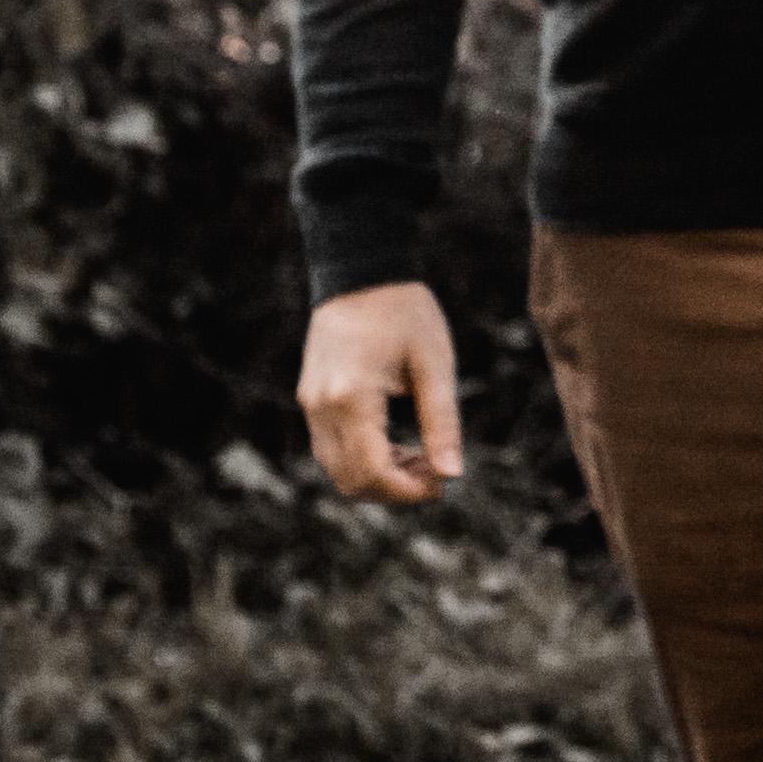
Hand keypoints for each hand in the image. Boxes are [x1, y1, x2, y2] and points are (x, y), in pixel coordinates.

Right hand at [296, 283, 464, 505]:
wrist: (361, 271)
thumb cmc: (405, 311)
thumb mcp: (434, 365)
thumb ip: (442, 422)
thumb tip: (452, 474)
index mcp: (352, 397)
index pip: (371, 472)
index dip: (407, 491)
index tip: (442, 485)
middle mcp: (321, 406)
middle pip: (350, 479)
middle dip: (394, 489)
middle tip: (436, 475)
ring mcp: (310, 403)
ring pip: (336, 467)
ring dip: (378, 475)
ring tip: (422, 459)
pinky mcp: (310, 398)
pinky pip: (331, 446)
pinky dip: (362, 458)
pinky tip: (397, 446)